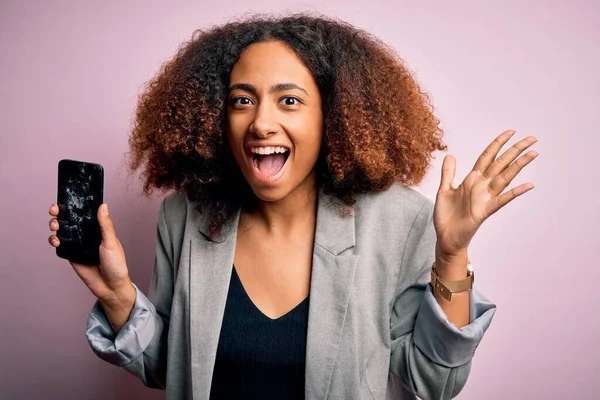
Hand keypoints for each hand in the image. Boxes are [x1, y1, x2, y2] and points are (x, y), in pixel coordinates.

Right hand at [48, 203, 132, 304]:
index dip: (75, 205)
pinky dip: (54, 240)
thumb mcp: (111, 243)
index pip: (85, 213)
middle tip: (55, 210)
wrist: (110, 287)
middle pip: (70, 220)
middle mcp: (87, 235)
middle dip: (60, 213)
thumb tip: (103, 206)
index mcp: (99, 229)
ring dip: (55, 225)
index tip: (66, 199)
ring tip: (55, 226)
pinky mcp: (71, 255)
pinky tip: (55, 240)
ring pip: (63, 230)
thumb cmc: (116, 265)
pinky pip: (60, 245)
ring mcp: (78, 244)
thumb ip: (105, 226)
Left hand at [434, 129, 537, 260]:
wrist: (445, 237)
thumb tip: (450, 154)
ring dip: (519, 165)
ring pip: (505, 177)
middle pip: (501, 163)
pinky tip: (529, 185)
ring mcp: (485, 198)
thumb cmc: (446, 216)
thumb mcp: (444, 190)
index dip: (497, 144)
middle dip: (515, 150)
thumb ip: (448, 173)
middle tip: (532, 138)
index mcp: (471, 179)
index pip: (487, 157)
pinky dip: (515, 192)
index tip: (510, 132)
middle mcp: (481, 186)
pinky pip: (502, 200)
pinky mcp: (485, 211)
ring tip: (533, 153)